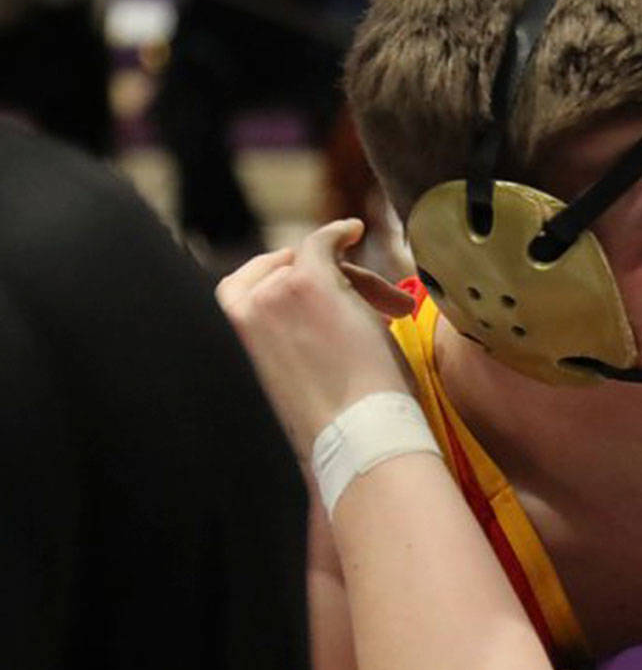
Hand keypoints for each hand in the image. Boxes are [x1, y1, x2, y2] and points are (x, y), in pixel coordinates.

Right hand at [217, 219, 415, 460]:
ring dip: (353, 284)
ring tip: (392, 310)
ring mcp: (269, 296)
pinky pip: (321, 243)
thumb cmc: (331, 429)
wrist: (353, 439)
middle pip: (281, 277)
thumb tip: (303, 332)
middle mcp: (233, 317)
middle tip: (371, 311)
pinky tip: (354, 230)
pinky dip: (338, 232)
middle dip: (326, 288)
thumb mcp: (286, 390)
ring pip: (310, 266)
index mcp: (220, 347)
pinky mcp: (306, 282)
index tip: (307, 293)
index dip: (280, 290)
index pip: (244, 295)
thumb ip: (279, 354)